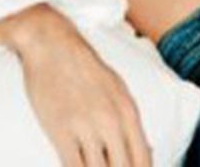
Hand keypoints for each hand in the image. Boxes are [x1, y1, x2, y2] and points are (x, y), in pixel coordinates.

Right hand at [0, 7, 150, 166]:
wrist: (52, 45)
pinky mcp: (61, 130)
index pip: (143, 161)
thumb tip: (147, 152)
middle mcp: (112, 122)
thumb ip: (130, 122)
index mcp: (129, 112)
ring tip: (91, 166)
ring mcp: (86, 127)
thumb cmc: (85, 68)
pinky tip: (74, 166)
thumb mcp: (118, 90)